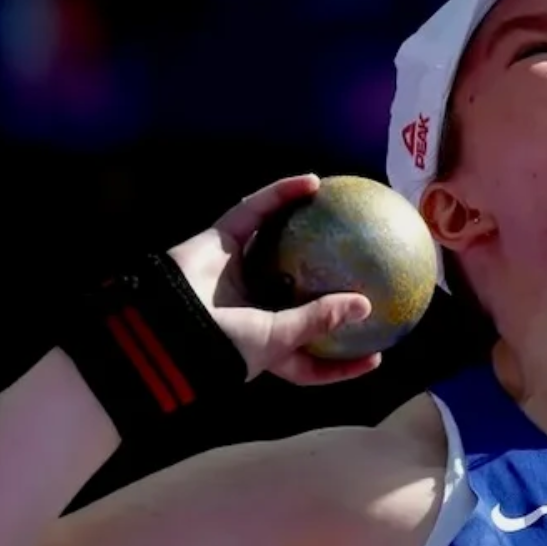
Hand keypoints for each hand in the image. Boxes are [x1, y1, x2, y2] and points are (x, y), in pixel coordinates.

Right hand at [168, 175, 380, 384]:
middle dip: (325, 284)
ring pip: (276, 246)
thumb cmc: (227, 343)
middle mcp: (252, 308)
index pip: (308, 360)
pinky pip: (255, 212)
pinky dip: (280, 195)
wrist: (169, 323)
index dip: (340, 363)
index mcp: (265, 344)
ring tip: (343, 213)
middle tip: (367, 273)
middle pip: (296, 295)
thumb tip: (366, 306)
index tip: (377, 357)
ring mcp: (235, 272)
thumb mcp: (281, 339)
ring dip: (305, 227)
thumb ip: (320, 319)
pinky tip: (313, 182)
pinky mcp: (219, 240)